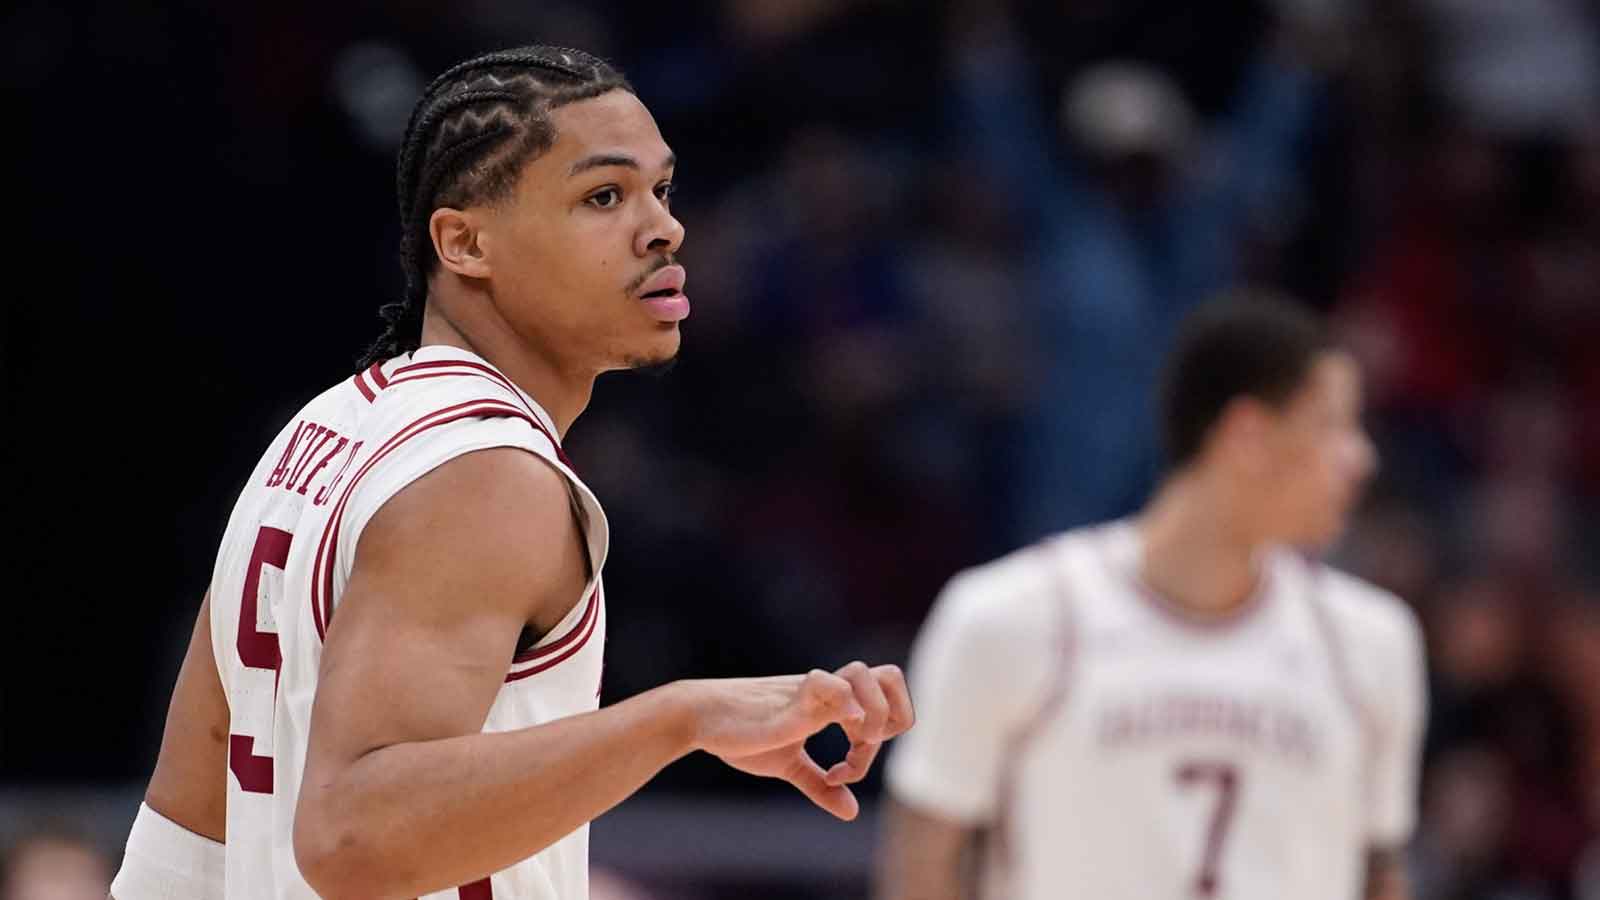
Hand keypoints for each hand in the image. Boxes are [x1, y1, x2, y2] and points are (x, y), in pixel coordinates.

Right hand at [686, 662, 914, 819]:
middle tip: (861, 749)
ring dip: (871, 717)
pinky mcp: (791, 699)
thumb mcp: (788, 765)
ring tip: (849, 745)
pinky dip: (846, 708)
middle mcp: (829, 692)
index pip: (886, 702)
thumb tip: (851, 812)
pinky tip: (835, 736)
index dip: (881, 739)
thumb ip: (819, 785)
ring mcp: (811, 692)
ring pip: (867, 675)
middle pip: (891, 677)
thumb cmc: (742, 735)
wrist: (699, 716)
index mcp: (833, 703)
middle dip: (893, 718)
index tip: (844, 770)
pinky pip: (830, 685)